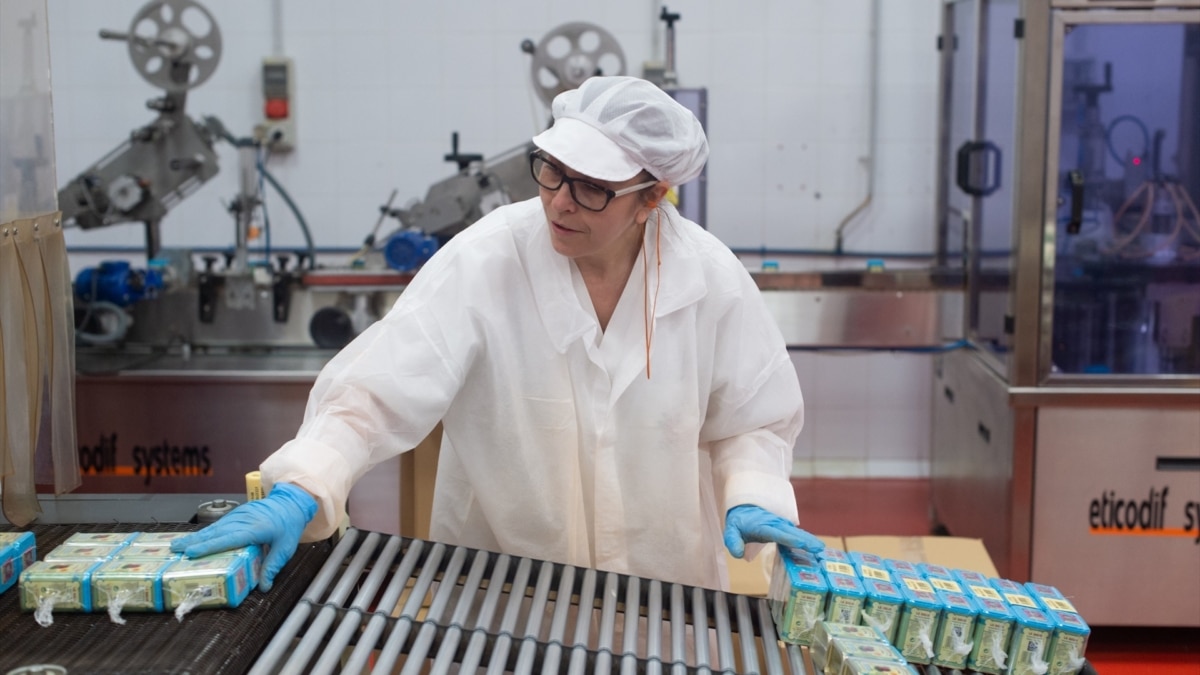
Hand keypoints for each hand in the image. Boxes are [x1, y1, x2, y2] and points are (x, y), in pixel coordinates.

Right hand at [170, 483, 317, 590]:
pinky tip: (194, 539)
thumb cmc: (288, 525)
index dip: (210, 546)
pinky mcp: (237, 513)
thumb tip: (263, 587)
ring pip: (214, 527)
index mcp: (256, 529)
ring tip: (177, 545)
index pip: (229, 539)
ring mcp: (239, 515)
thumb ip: (273, 566)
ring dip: (196, 537)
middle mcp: (243, 520)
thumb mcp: (285, 548)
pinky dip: (205, 532)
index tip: (192, 553)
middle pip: (216, 532)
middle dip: (194, 542)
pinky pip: (218, 524)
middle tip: (175, 551)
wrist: (291, 503)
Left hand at [723, 504, 824, 557]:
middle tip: (820, 548)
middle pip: (792, 533)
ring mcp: (781, 525)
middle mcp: (775, 524)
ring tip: (821, 548)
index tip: (802, 544)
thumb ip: (733, 541)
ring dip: (809, 540)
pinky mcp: (784, 527)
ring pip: (796, 533)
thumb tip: (738, 554)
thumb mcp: (731, 530)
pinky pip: (795, 534)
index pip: (778, 533)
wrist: (744, 506)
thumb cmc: (739, 521)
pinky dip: (805, 539)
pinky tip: (814, 548)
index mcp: (763, 526)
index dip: (790, 539)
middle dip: (806, 540)